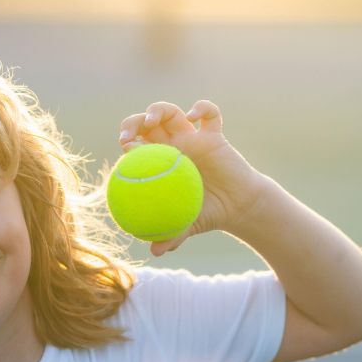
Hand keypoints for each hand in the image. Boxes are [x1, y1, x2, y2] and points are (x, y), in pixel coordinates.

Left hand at [118, 100, 270, 256]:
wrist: (237, 207)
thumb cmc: (207, 215)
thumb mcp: (188, 227)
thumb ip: (171, 235)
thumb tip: (155, 252)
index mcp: (158, 164)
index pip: (135, 148)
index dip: (126, 144)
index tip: (124, 149)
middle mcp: (171, 147)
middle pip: (147, 125)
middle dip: (133, 123)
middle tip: (128, 134)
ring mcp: (192, 138)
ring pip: (171, 113)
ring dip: (158, 111)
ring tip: (151, 119)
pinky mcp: (213, 134)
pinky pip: (209, 114)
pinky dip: (202, 108)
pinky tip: (194, 115)